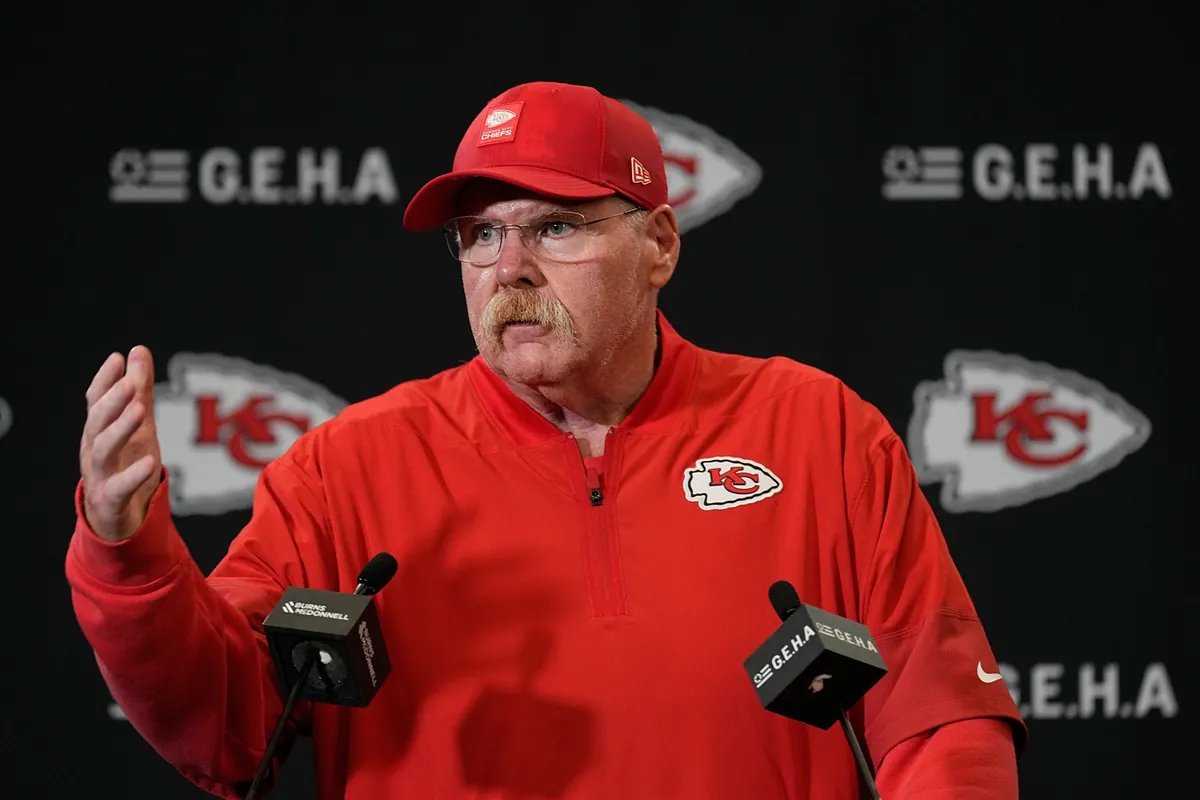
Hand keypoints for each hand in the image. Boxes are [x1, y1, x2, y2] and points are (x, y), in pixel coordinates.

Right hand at [80, 346, 163, 541]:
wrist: (117, 516)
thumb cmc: (126, 463)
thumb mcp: (138, 424)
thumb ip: (139, 390)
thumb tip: (138, 350)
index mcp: (98, 430)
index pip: (96, 401)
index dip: (105, 380)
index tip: (118, 358)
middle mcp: (93, 449)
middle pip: (97, 421)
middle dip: (112, 400)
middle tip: (130, 382)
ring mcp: (99, 475)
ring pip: (102, 450)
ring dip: (119, 429)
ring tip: (139, 411)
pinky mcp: (111, 499)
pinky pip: (119, 487)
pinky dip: (132, 474)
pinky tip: (150, 462)